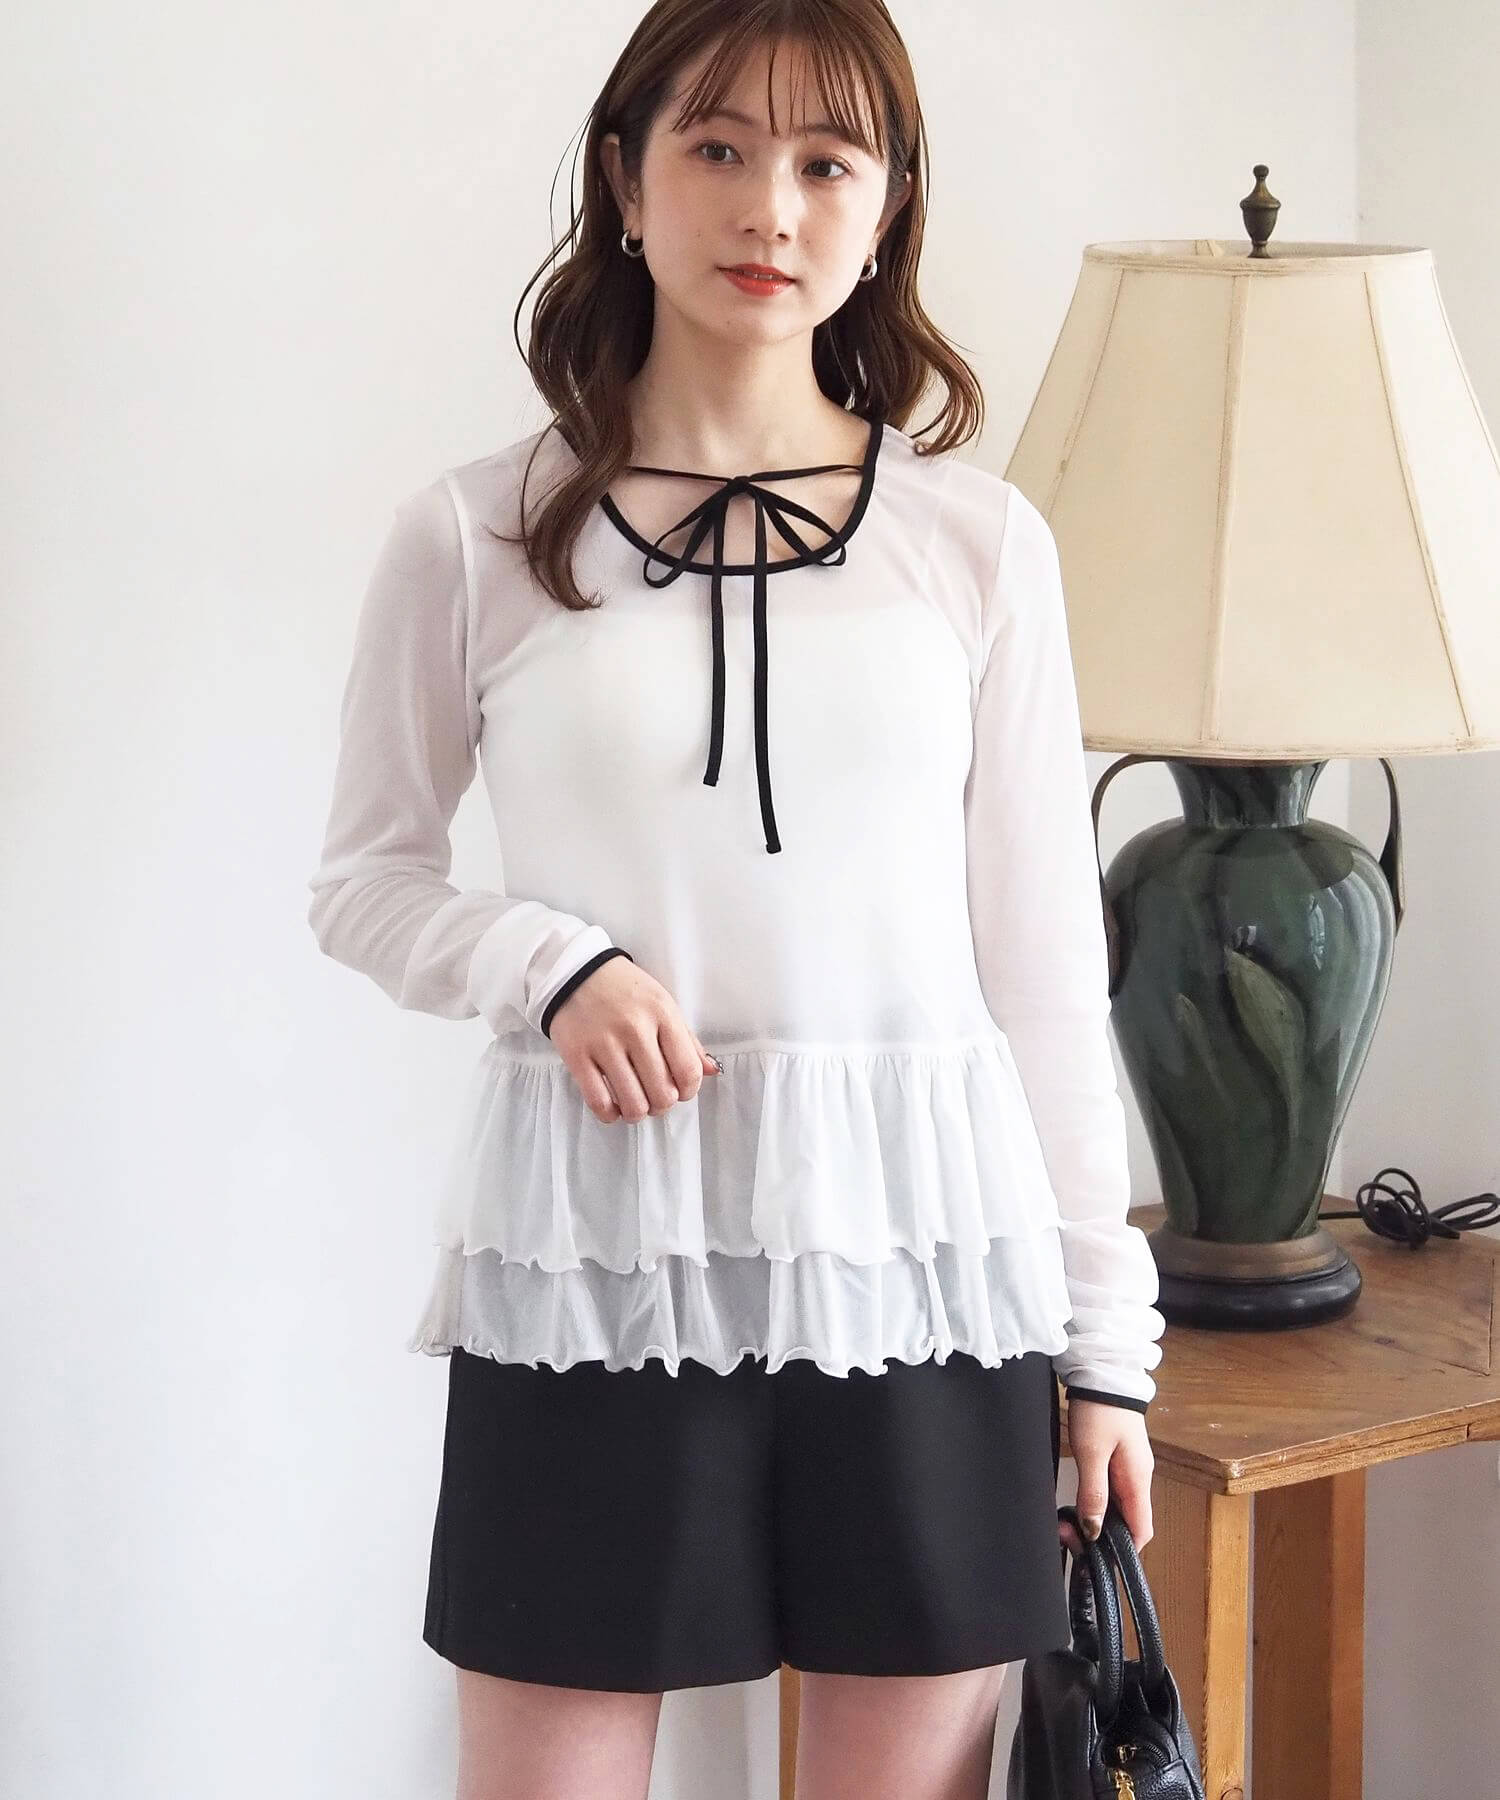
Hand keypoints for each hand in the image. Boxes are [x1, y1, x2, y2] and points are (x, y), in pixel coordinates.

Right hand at [547, 957, 720, 1122]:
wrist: (575, 972)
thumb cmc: (625, 990)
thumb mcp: (662, 1004)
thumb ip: (687, 1040)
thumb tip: (712, 1070)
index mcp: (662, 1014)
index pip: (688, 1071)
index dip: (689, 1091)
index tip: (682, 1091)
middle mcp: (635, 1029)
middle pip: (663, 1093)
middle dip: (663, 1104)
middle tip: (656, 1098)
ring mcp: (604, 1043)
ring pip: (633, 1103)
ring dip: (638, 1112)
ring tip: (636, 1104)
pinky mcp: (576, 1055)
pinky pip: (599, 1101)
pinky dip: (610, 1114)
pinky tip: (613, 1107)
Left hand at [1058, 1399, 1153, 1558]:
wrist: (1101, 1372)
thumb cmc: (1099, 1409)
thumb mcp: (1092, 1452)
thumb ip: (1094, 1493)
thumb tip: (1094, 1530)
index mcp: (1138, 1480)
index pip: (1141, 1531)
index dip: (1122, 1551)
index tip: (1094, 1557)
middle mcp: (1137, 1478)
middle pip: (1127, 1523)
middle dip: (1100, 1536)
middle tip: (1066, 1534)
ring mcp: (1127, 1468)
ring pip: (1115, 1508)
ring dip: (1093, 1519)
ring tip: (1064, 1522)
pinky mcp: (1115, 1459)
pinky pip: (1108, 1491)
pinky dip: (1092, 1501)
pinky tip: (1075, 1502)